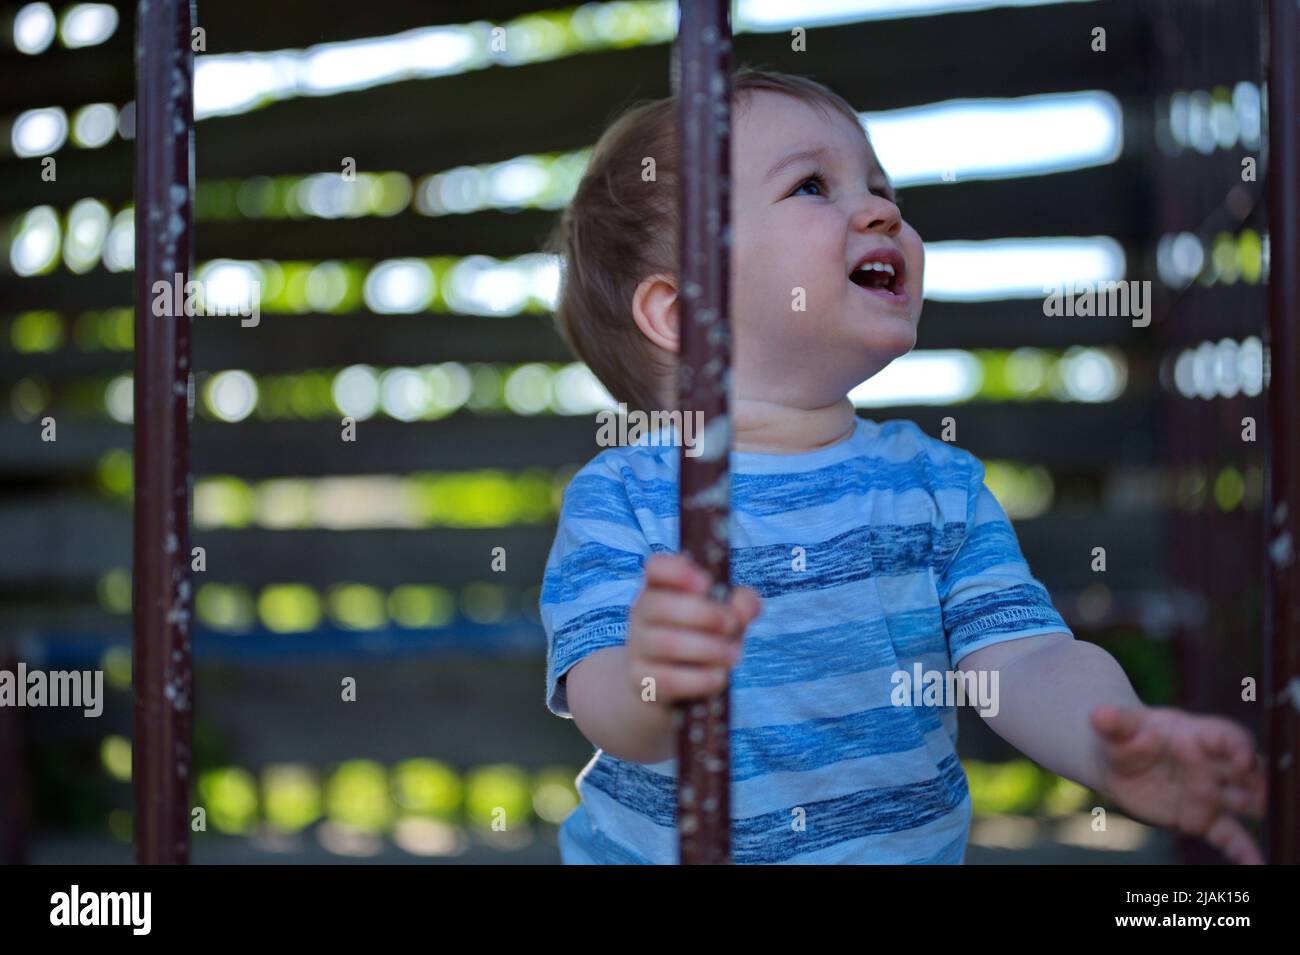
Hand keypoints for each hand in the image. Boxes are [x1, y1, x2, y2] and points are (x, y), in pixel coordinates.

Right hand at [624, 553, 761, 704]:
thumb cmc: (700, 639)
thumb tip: (746, 608)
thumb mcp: (724, 616)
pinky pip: (667, 679)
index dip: (678, 571)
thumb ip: (740, 605)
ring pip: (666, 643)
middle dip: (704, 614)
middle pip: (660, 605)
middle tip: (731, 625)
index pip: (657, 567)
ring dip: (708, 648)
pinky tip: (718, 678)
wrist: (667, 686)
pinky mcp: (640, 680)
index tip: (706, 584)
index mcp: (661, 587)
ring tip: (733, 655)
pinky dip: (699, 679)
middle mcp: (643, 613)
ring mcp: (638, 647)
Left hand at [1089, 705, 1265, 863]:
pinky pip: (1228, 834)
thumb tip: (1099, 715)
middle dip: (1251, 782)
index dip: (1237, 746)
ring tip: (1258, 815)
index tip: (1243, 760)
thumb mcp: (1117, 729)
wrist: (1117, 764)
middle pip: (1239, 770)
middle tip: (1254, 797)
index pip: (1223, 736)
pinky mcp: (1203, 817)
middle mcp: (1210, 763)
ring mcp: (1208, 792)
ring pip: (1239, 801)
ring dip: (1251, 808)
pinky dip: (1243, 849)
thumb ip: (1113, 724)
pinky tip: (1255, 864)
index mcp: (1193, 734)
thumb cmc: (1124, 739)